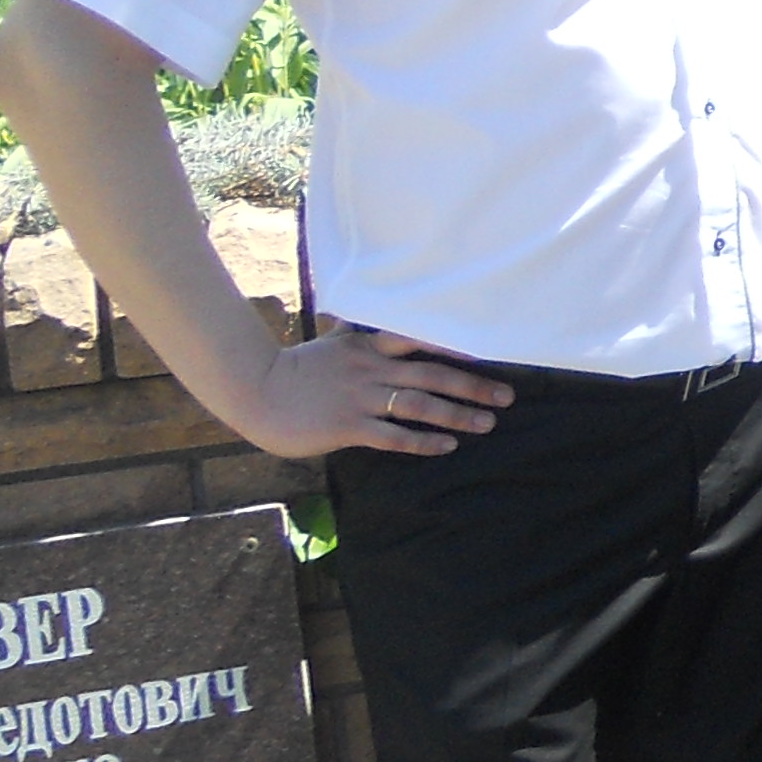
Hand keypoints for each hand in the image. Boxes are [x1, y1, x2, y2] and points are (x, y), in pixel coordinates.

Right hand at [234, 326, 513, 461]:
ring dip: (457, 415)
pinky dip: (423, 441)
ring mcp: (360, 398)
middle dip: (473, 386)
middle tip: (507, 396)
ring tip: (487, 423)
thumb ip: (352, 334)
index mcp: (367, 348)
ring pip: (420, 405)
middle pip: (433, 374)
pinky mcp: (347, 426)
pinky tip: (447, 446)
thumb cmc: (293, 371)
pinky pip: (393, 435)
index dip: (456, 344)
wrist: (254, 391)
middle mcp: (371, 369)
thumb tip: (357, 316)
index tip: (492, 348)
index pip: (420, 339)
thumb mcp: (328, 344)